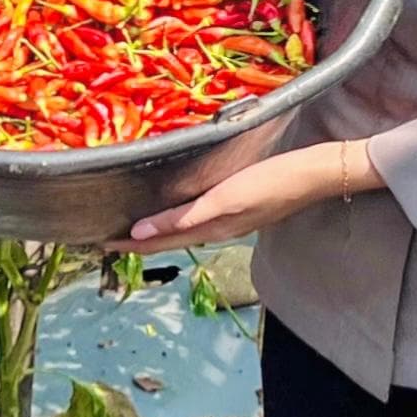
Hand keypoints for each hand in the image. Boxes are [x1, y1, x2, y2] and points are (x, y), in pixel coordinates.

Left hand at [129, 138, 375, 249]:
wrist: (315, 175)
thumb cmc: (271, 183)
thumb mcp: (224, 200)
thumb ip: (184, 217)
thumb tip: (141, 231)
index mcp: (209, 228)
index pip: (159, 239)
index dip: (130, 241)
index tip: (101, 241)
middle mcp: (216, 228)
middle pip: (168, 237)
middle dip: (139, 239)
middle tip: (110, 236)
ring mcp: (229, 219)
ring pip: (182, 229)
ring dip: (157, 230)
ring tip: (135, 227)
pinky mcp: (239, 206)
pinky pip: (198, 217)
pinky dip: (179, 218)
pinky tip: (178, 210)